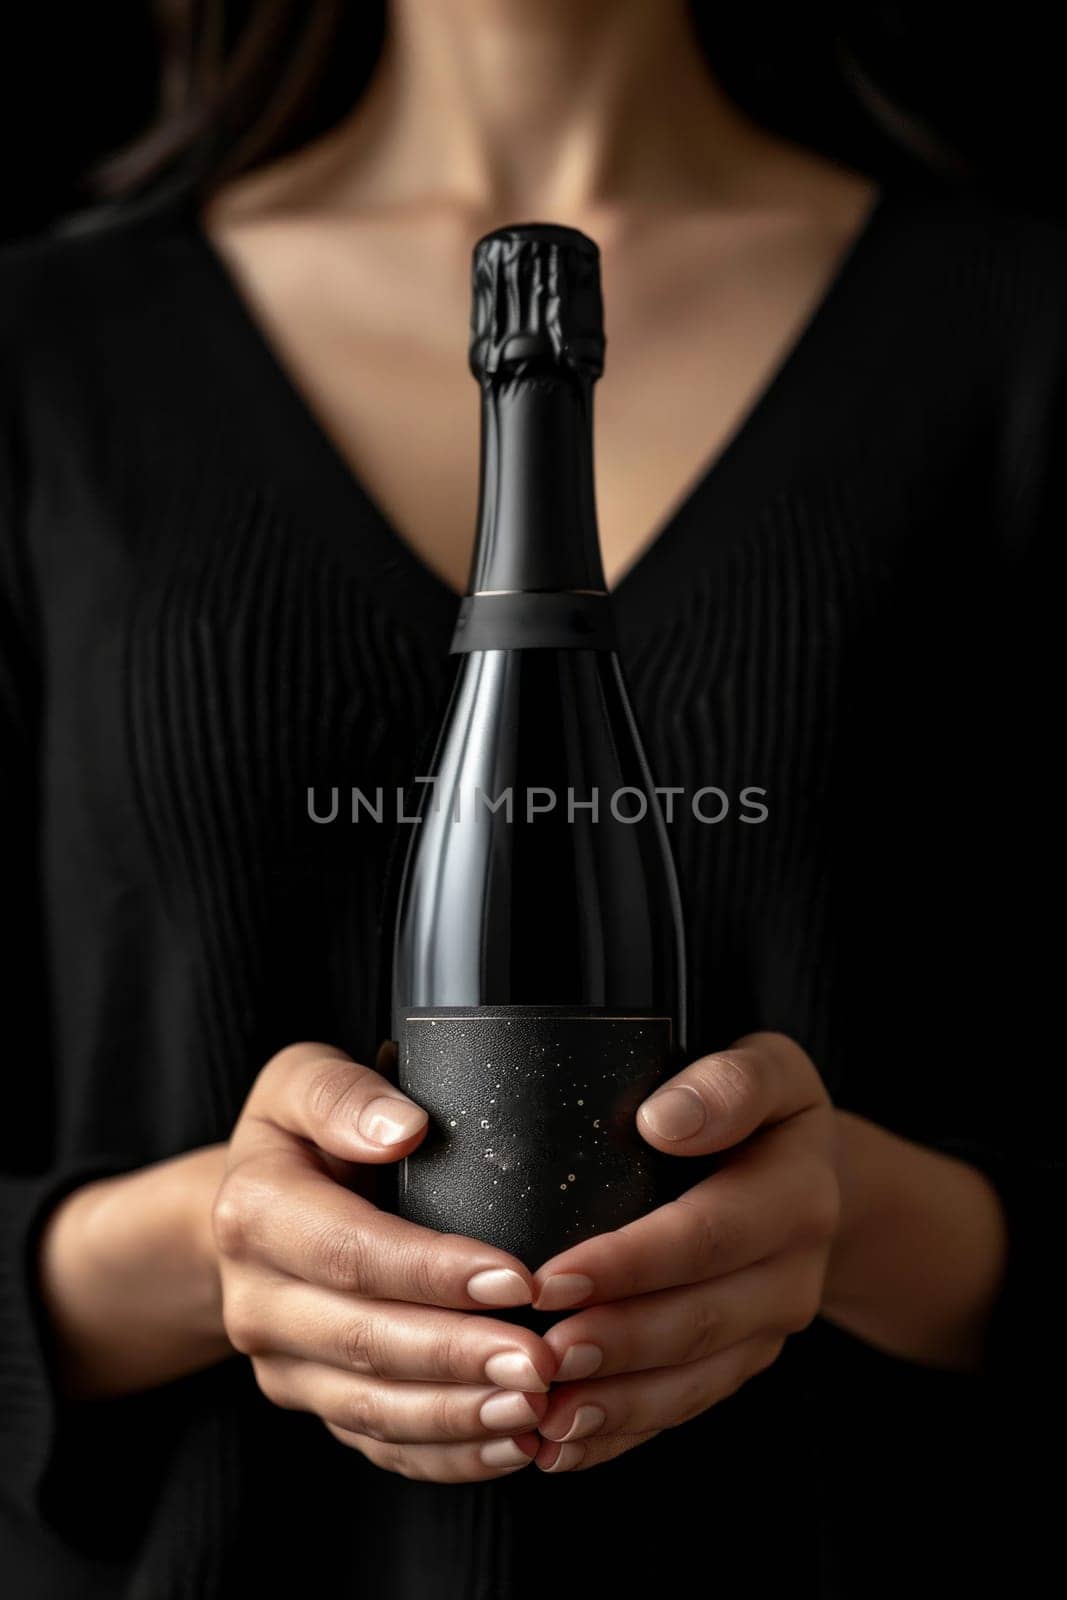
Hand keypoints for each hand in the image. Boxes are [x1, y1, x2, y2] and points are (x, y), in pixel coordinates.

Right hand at [214, 1043, 557, 1481]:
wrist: (254, 1205)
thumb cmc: (302, 1132)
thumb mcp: (302, 1079)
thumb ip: (342, 1093)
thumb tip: (402, 1127)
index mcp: (254, 1213)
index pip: (353, 1253)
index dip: (434, 1273)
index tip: (516, 1278)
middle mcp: (256, 1301)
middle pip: (365, 1342)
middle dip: (460, 1357)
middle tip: (544, 1361)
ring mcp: (283, 1364)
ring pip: (373, 1408)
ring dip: (459, 1416)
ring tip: (538, 1407)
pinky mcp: (313, 1402)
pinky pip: (379, 1445)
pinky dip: (446, 1455)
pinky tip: (511, 1444)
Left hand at [528, 1031, 838, 1471]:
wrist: (814, 1170)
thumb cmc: (763, 1109)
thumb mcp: (767, 1069)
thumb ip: (727, 1085)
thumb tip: (664, 1119)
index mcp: (796, 1193)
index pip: (707, 1235)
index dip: (631, 1262)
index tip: (553, 1276)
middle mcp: (792, 1272)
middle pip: (698, 1320)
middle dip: (614, 1346)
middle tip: (538, 1361)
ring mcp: (769, 1327)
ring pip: (692, 1380)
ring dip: (616, 1405)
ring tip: (544, 1419)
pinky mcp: (742, 1360)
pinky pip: (685, 1405)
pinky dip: (625, 1431)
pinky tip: (565, 1444)